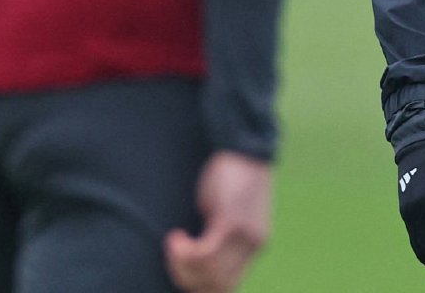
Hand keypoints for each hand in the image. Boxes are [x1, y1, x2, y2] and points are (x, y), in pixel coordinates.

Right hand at [165, 151, 271, 292]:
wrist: (243, 146)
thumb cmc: (230, 177)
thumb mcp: (226, 212)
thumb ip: (217, 235)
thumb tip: (192, 259)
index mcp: (253, 246)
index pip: (226, 286)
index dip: (197, 285)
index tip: (179, 272)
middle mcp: (253, 245)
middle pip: (216, 286)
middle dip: (186, 279)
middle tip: (171, 258)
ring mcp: (244, 235)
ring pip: (208, 274)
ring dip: (181, 265)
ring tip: (172, 243)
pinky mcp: (232, 221)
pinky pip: (204, 254)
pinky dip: (183, 253)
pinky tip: (175, 238)